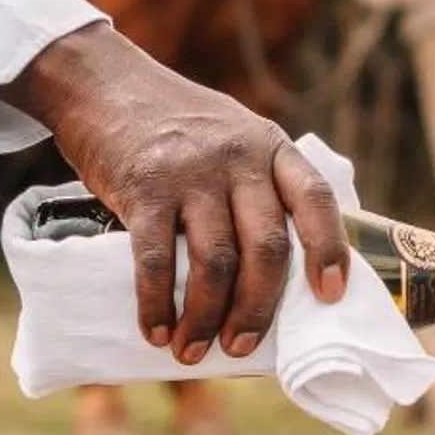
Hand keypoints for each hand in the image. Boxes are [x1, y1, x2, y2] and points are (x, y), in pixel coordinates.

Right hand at [10, 22, 350, 361]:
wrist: (103, 83)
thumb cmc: (174, 123)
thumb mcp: (234, 133)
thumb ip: (259, 183)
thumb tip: (277, 270)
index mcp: (270, 147)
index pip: (316, 198)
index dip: (329, 249)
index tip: (330, 296)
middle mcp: (239, 159)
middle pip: (266, 247)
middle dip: (258, 308)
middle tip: (242, 346)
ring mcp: (191, 173)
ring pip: (215, 262)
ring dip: (206, 317)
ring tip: (193, 351)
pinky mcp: (143, 189)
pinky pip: (157, 260)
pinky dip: (158, 304)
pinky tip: (156, 330)